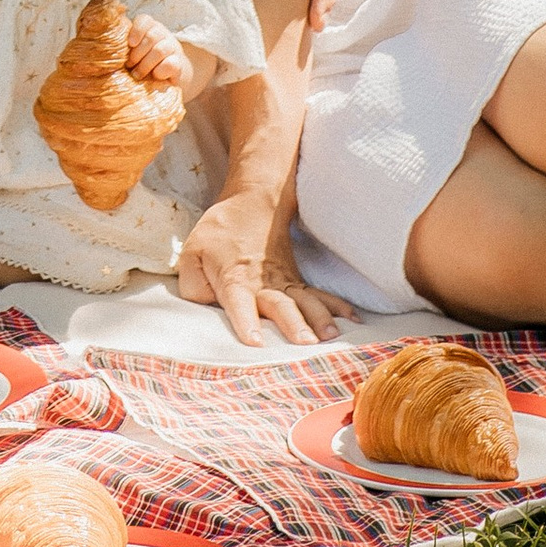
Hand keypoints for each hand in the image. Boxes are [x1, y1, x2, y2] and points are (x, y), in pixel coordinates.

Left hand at [124, 15, 192, 93]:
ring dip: (146, 64)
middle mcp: (163, 34)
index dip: (136, 31)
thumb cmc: (144, 62)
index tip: (130, 44)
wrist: (168, 77)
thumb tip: (105, 49)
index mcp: (150, 27)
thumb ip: (124, 47)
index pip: (145, 20)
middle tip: (129, 65)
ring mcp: (173, 48)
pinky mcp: (180, 64)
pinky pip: (171, 64)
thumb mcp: (134, 52)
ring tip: (137, 75)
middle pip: (152, 36)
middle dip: (137, 53)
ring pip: (160, 50)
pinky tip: (155, 76)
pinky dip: (160, 71)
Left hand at [177, 189, 347, 346]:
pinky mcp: (298, 281)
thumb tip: (205, 306)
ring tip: (331, 337)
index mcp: (233, 278)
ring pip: (305, 301)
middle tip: (305, 344)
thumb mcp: (191, 253)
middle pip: (279, 305)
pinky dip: (338, 307)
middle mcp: (262, 283)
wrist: (253, 203)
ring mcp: (285, 282)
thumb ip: (192, 285)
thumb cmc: (219, 232)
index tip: (256, 343)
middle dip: (292, 324)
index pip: (238, 302)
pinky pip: (320, 295)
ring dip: (319, 319)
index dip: (246, 321)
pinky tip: (353, 321)